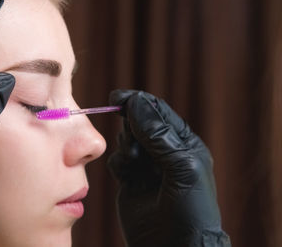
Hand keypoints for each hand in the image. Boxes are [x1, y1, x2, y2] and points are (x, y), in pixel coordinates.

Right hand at [108, 90, 230, 246]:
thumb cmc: (188, 208)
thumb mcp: (180, 166)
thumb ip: (158, 134)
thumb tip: (136, 102)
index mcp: (183, 143)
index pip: (159, 113)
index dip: (138, 103)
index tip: (117, 98)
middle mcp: (164, 152)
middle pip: (140, 123)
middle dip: (131, 126)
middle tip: (132, 141)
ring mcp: (146, 166)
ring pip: (127, 140)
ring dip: (126, 145)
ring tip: (133, 161)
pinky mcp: (130, 180)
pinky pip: (117, 160)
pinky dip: (118, 162)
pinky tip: (125, 173)